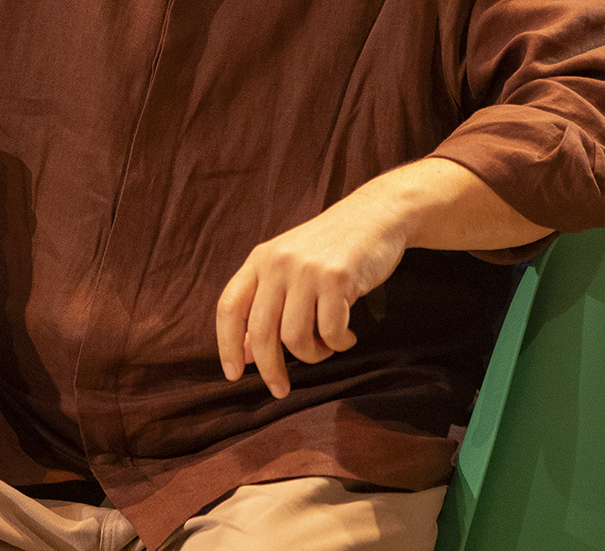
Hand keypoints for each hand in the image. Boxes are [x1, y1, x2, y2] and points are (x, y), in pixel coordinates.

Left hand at [215, 189, 408, 399]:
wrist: (377, 214)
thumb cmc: (332, 248)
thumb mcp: (291, 266)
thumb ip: (268, 303)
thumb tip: (247, 354)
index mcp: (261, 259)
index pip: (229, 307)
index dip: (227, 345)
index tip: (233, 374)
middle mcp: (279, 263)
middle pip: (261, 331)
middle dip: (270, 369)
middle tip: (281, 389)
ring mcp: (308, 270)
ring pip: (296, 338)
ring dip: (312, 355)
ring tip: (326, 347)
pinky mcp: (338, 278)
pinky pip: (330, 332)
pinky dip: (339, 344)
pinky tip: (348, 337)